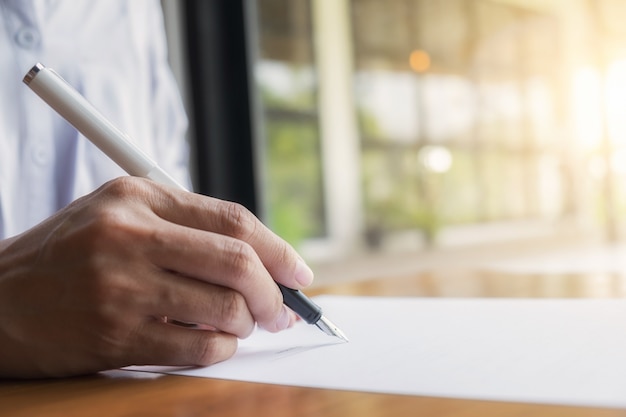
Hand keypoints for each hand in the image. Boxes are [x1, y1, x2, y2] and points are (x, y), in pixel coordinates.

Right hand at [0, 177, 312, 377]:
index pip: (233, 220)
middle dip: (274, 292)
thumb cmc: (69, 255)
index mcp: (139, 197)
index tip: (299, 272)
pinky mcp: (115, 336)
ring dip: (249, 323)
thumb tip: (261, 258)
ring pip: (224, 308)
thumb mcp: (120, 214)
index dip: (279, 248)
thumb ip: (187, 226)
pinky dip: (222, 348)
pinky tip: (216, 342)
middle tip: (283, 310)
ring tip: (245, 325)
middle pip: (237, 262)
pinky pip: (197, 346)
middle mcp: (131, 236)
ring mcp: (122, 287)